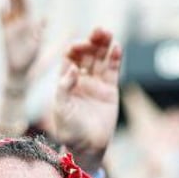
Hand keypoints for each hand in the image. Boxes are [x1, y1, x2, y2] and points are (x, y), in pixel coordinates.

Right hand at [0, 0, 43, 81]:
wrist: (21, 72)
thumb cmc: (32, 61)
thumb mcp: (38, 43)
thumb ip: (40, 30)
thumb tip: (46, 17)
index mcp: (30, 26)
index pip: (26, 8)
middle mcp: (20, 25)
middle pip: (17, 7)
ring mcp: (11, 29)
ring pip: (10, 12)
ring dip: (9, 3)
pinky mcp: (5, 35)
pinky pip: (2, 23)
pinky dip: (1, 15)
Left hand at [53, 28, 120, 172]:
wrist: (87, 147)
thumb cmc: (69, 131)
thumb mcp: (61, 110)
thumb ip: (64, 88)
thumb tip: (72, 69)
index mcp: (65, 80)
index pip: (70, 57)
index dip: (76, 47)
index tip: (82, 45)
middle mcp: (81, 79)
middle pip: (87, 54)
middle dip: (92, 41)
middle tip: (99, 30)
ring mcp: (96, 83)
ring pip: (100, 59)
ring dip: (104, 45)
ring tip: (109, 33)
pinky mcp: (110, 90)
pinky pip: (112, 70)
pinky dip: (115, 58)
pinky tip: (117, 47)